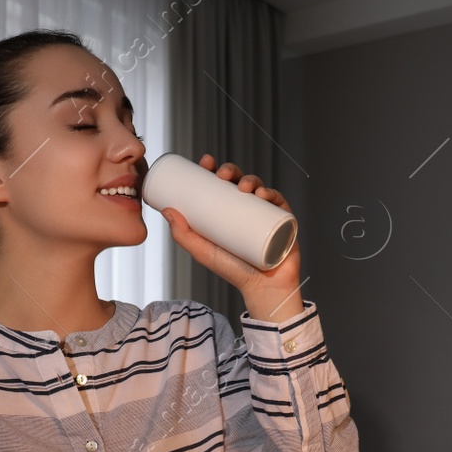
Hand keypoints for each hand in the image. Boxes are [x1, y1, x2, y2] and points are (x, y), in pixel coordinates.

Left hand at [159, 154, 303, 323]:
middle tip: (222, 174)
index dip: (215, 169)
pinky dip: (273, 194)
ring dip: (252, 179)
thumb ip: (183, 235)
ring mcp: (267, 213)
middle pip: (240, 181)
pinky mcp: (284, 221)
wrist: (261, 289)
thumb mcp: (203, 251)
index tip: (206, 162)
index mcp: (230, 210)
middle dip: (232, 170)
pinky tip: (263, 195)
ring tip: (243, 187)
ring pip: (259, 188)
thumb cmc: (232, 270)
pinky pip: (280, 202)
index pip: (222, 184)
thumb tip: (167, 211)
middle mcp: (249, 209)